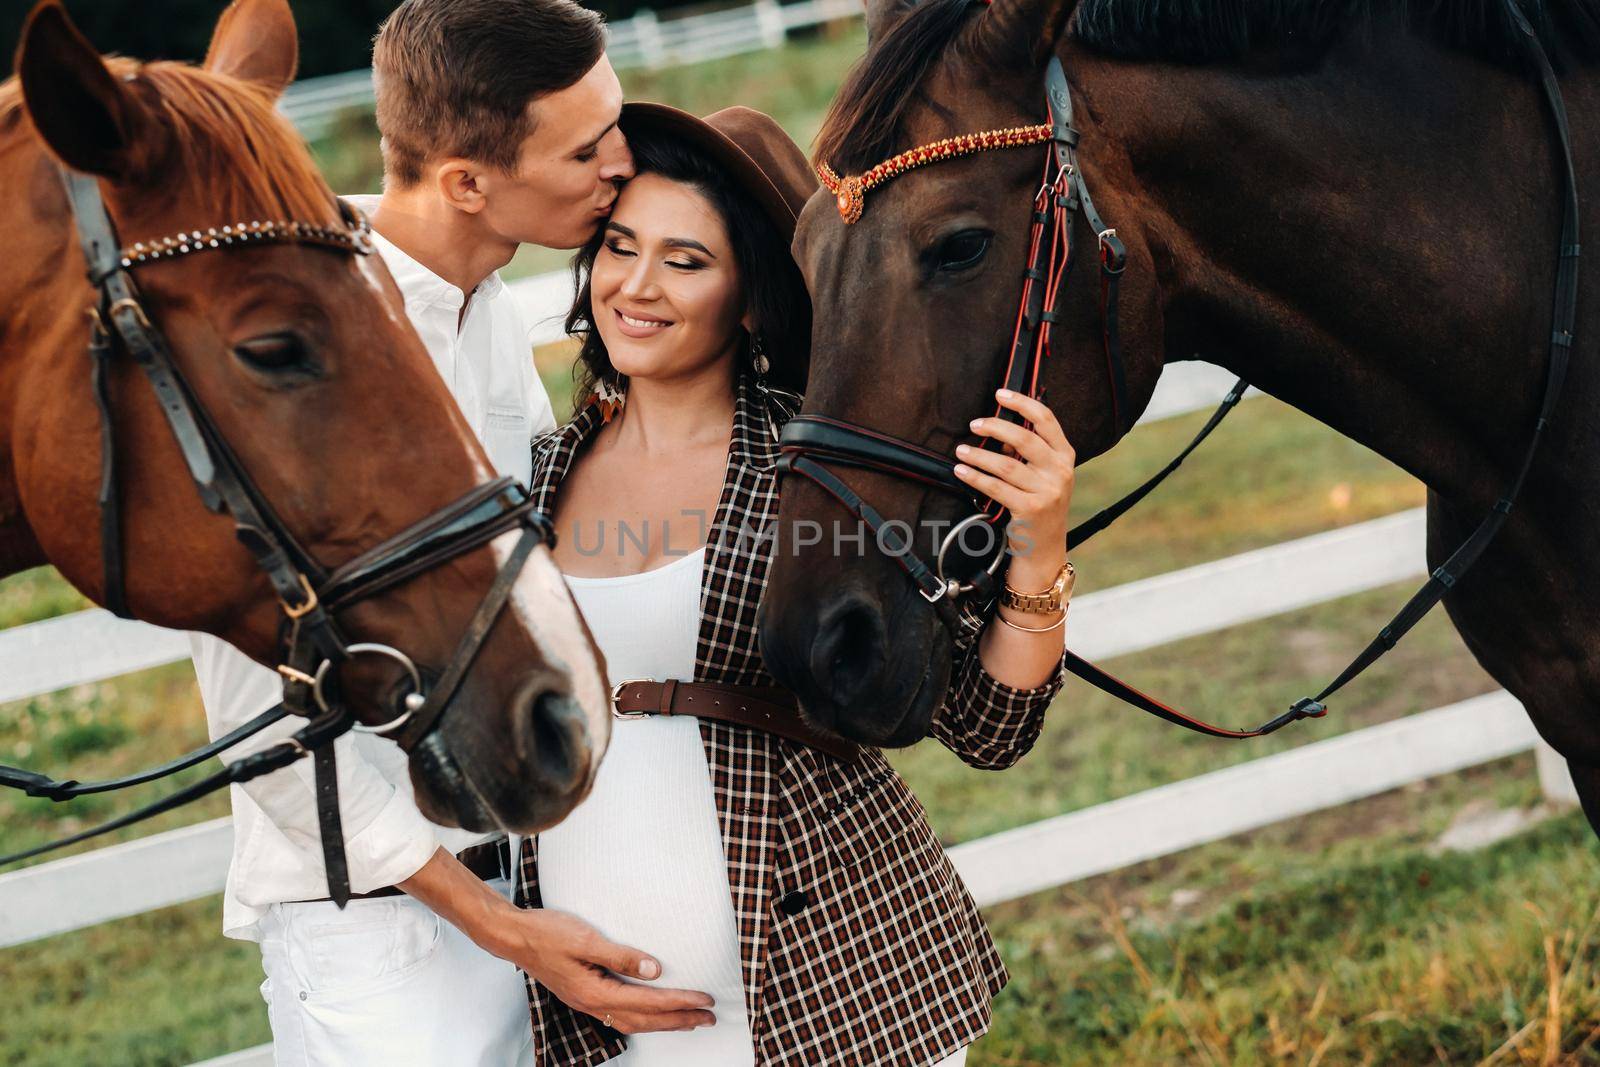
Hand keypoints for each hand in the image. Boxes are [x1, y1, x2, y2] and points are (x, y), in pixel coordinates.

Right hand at [491, 907, 716, 1034]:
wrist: (513, 936)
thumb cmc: (546, 933)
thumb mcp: (586, 938)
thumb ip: (621, 956)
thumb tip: (655, 970)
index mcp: (595, 992)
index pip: (648, 1002)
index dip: (679, 1002)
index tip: (705, 1000)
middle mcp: (592, 1004)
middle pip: (645, 1020)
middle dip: (679, 1020)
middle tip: (708, 1017)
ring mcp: (586, 1002)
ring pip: (633, 1022)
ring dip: (663, 1022)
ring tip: (688, 1019)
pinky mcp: (583, 994)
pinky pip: (620, 1015)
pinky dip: (643, 1017)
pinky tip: (651, 1013)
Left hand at [954, 388, 1076, 575]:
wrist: (1045, 546)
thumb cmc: (1039, 503)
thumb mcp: (1044, 474)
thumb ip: (1028, 452)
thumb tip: (997, 431)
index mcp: (1065, 456)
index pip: (1046, 420)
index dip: (1022, 403)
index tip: (1000, 393)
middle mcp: (1060, 471)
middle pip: (1024, 438)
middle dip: (995, 427)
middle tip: (974, 424)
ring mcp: (1047, 491)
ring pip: (1006, 465)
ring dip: (979, 455)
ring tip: (961, 450)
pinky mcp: (1030, 509)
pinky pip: (996, 488)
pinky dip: (975, 477)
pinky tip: (961, 471)